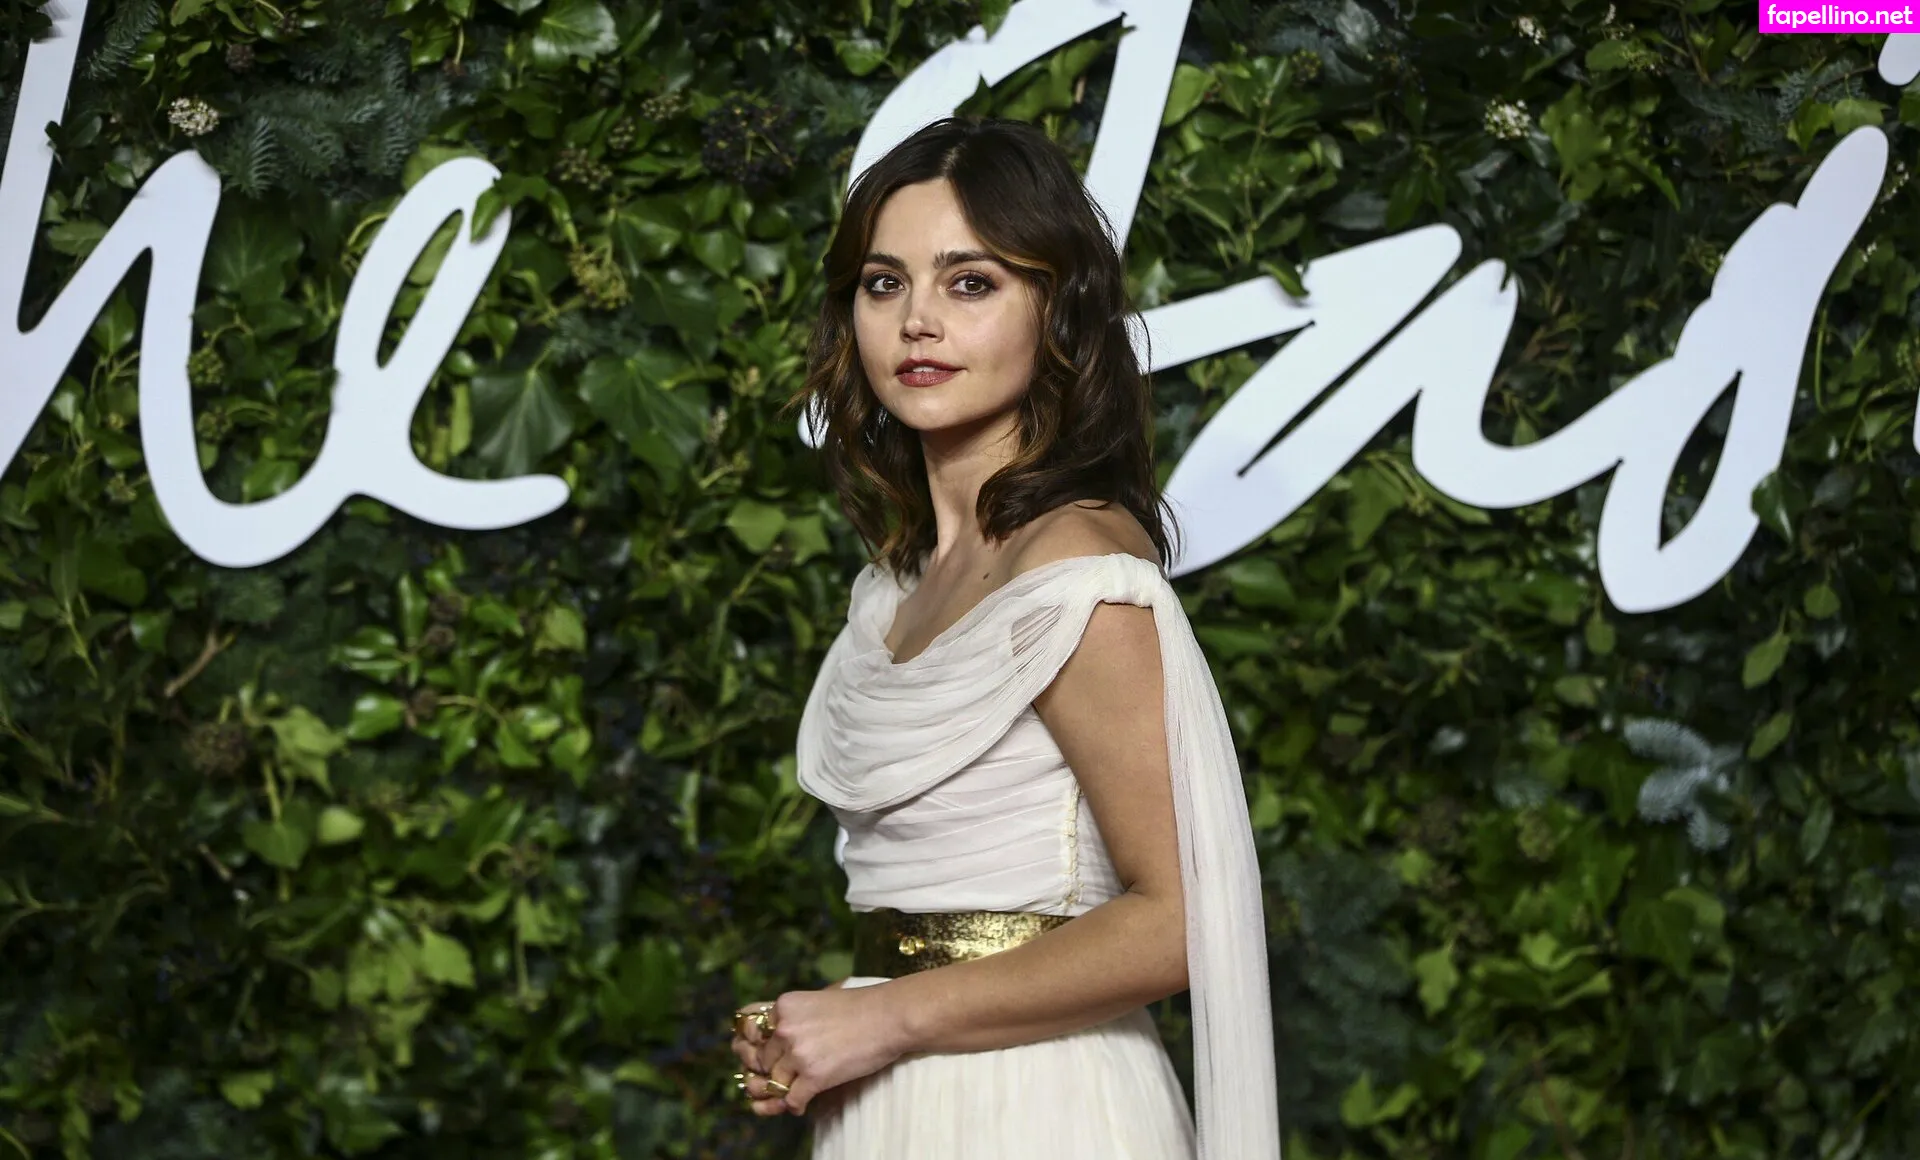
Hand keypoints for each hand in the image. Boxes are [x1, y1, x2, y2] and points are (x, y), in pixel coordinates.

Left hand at [755, 982, 910, 1113]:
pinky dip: (796, 1105)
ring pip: (775, 1082)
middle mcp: (784, 1029)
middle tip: (786, 1076)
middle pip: (764, 1060)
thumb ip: (793, 1016)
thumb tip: (777, 1037)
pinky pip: (792, 1100)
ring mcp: (798, 1054)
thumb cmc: (860, 1007)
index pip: (754, 1033)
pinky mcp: (813, 1076)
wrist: (888, 1017)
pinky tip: (803, 1104)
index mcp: (783, 1006)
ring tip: (795, 1091)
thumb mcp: (817, 1000)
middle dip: (774, 1070)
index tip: (768, 1056)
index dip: (761, 1047)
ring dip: (784, 1089)